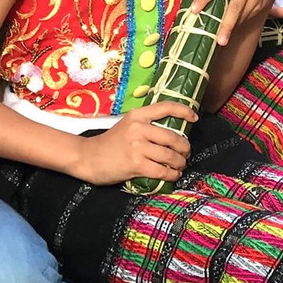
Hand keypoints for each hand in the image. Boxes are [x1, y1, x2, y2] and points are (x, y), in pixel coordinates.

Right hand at [70, 103, 195, 185]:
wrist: (87, 157)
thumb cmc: (110, 142)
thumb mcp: (127, 125)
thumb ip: (146, 125)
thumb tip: (172, 132)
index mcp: (138, 115)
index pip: (167, 107)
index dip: (184, 111)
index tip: (194, 117)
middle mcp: (139, 128)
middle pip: (173, 137)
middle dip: (184, 148)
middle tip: (186, 153)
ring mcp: (137, 147)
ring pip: (169, 155)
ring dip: (180, 163)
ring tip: (181, 165)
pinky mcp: (135, 164)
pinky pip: (161, 170)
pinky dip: (171, 174)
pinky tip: (173, 175)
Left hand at [194, 0, 281, 45]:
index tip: (194, 11)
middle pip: (235, 7)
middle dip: (227, 26)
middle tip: (220, 41)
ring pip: (241, 16)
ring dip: (230, 26)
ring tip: (222, 35)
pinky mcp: (262, 5)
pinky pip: (247, 17)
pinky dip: (238, 22)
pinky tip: (233, 24)